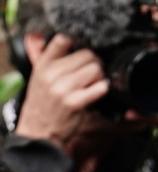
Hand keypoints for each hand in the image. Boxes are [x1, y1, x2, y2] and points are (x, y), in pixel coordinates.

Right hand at [13, 34, 108, 151]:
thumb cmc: (43, 105)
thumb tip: (59, 38)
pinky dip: (104, 89)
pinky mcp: (75, 102)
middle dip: (95, 63)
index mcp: (43, 65)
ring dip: (101, 76)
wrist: (38, 131)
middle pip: (87, 55)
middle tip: (93, 74)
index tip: (83, 55)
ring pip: (95, 69)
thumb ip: (47, 57)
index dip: (78, 45)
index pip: (63, 40)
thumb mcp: (39, 77)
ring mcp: (63, 88)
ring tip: (95, 84)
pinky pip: (100, 87)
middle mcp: (51, 74)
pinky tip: (99, 93)